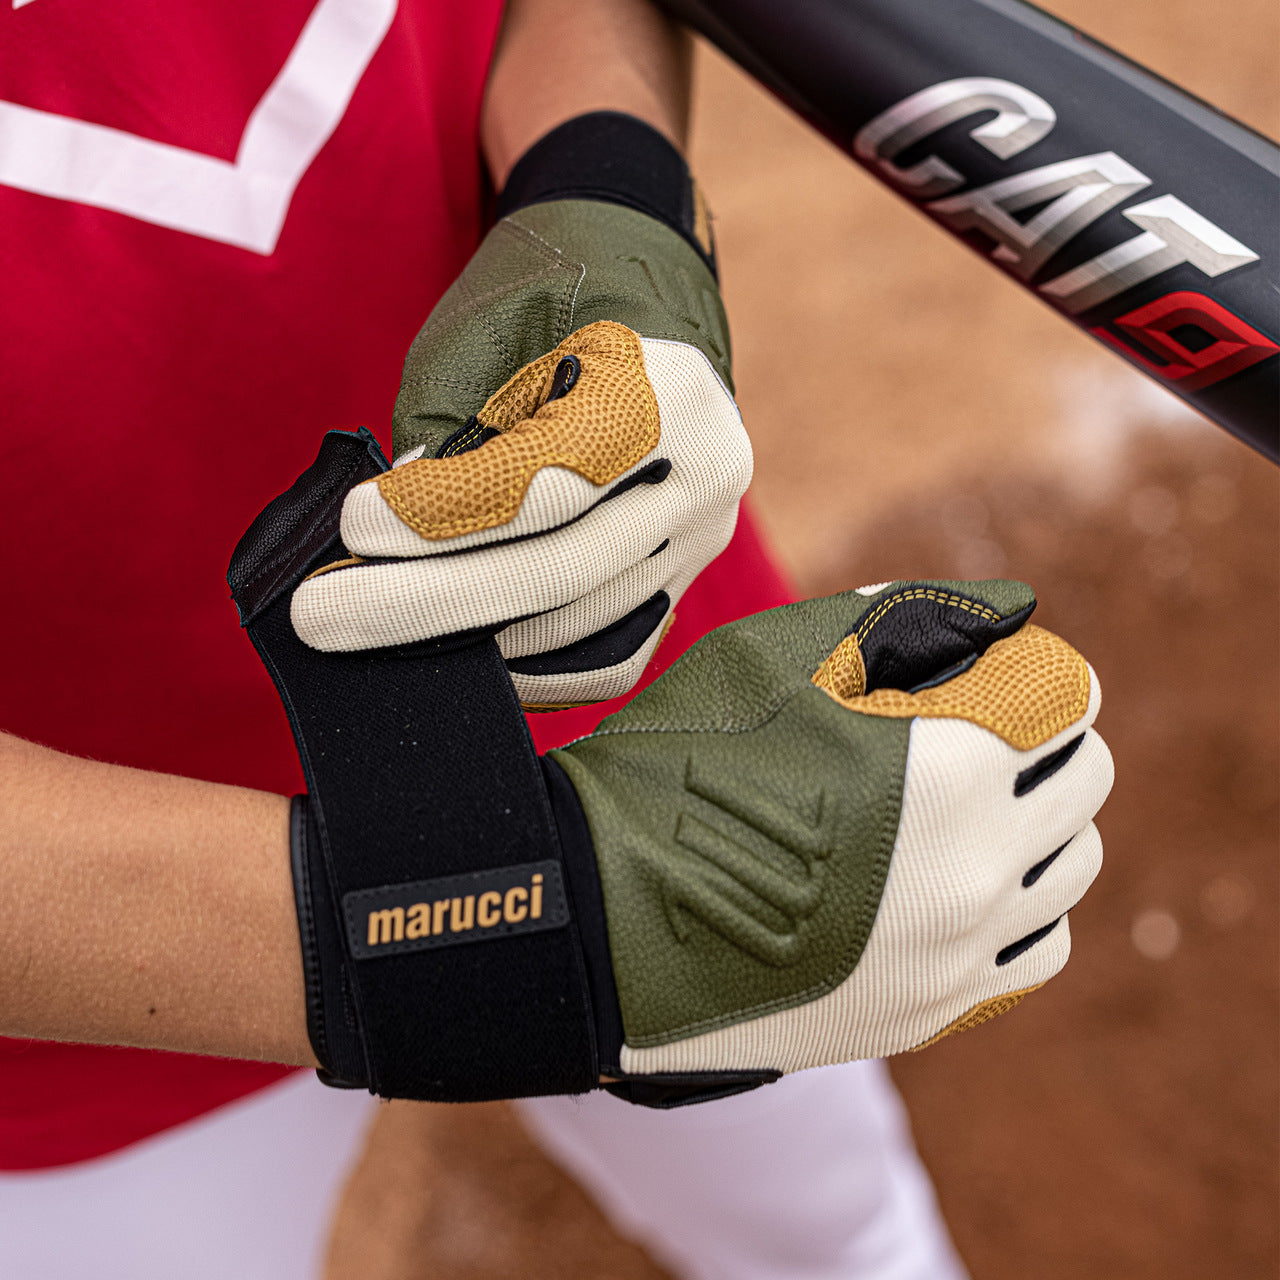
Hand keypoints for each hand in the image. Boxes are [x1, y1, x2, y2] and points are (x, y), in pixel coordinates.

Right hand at [231, 451, 1111, 1105]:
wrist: (601, 916)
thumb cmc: (676, 765)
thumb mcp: (776, 655)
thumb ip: (907, 619)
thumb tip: (1010, 609)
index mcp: (948, 764)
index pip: (1066, 693)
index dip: (1029, 660)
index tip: (985, 661)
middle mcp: (977, 865)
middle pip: (1086, 777)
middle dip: (1041, 733)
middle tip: (970, 723)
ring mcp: (960, 951)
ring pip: (1072, 866)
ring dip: (1038, 817)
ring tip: (960, 801)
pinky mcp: (933, 1012)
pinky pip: (1038, 948)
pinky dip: (1023, 903)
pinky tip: (958, 879)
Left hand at [291, 115, 750, 709]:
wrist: (644, 305)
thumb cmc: (551, 306)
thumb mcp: (493, 337)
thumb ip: (454, 438)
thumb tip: (391, 545)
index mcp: (665, 395)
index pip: (544, 481)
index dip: (441, 517)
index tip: (350, 530)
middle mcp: (702, 480)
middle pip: (559, 569)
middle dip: (430, 601)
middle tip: (321, 617)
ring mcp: (699, 540)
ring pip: (578, 621)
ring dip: (469, 640)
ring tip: (372, 633)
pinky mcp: (682, 580)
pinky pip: (611, 656)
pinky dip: (532, 668)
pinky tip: (466, 659)